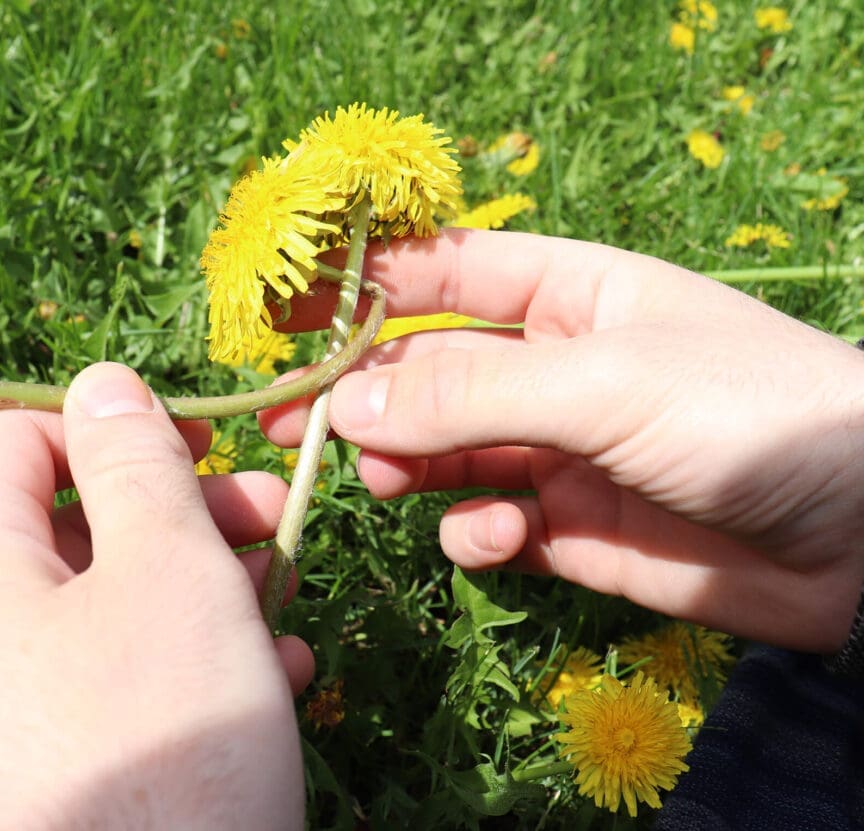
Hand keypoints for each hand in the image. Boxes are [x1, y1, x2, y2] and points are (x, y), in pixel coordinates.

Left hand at [0, 362, 311, 830]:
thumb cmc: (153, 743)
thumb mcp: (167, 574)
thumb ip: (135, 464)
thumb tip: (104, 378)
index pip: (22, 435)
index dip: (122, 429)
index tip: (212, 455)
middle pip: (80, 524)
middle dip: (188, 518)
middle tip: (277, 533)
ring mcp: (2, 711)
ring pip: (114, 608)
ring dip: (209, 596)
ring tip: (286, 624)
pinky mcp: (46, 774)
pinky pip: (116, 687)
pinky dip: (191, 669)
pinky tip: (269, 685)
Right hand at [261, 229, 863, 652]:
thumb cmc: (746, 412)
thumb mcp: (603, 380)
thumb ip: (470, 393)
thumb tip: (349, 405)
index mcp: (566, 296)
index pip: (442, 275)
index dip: (361, 287)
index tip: (283, 308)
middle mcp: (553, 370)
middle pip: (428, 373)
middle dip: (365, 396)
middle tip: (292, 422)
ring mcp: (559, 452)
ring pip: (446, 455)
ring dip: (409, 467)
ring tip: (387, 479)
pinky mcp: (570, 530)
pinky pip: (489, 526)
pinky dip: (476, 534)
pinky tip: (497, 540)